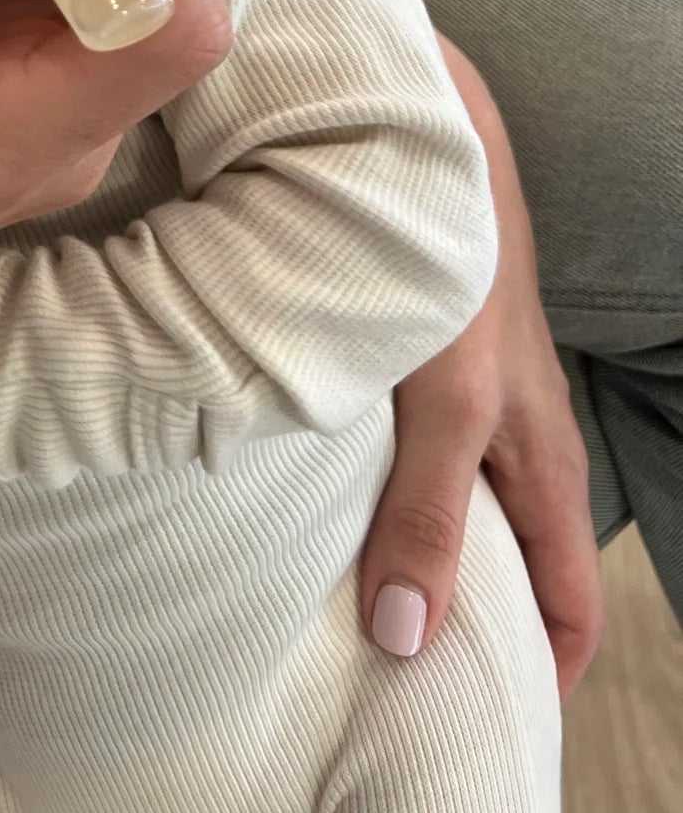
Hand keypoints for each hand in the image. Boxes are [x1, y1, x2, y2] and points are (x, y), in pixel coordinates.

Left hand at [361, 37, 603, 699]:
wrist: (423, 147)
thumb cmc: (454, 275)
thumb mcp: (448, 406)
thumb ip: (426, 513)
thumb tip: (409, 638)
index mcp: (539, 465)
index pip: (566, 603)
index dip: (540, 670)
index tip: (480, 721)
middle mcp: (507, 436)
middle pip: (502, 556)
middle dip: (461, 617)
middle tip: (385, 676)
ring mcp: (460, 393)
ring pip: (444, 498)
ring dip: (399, 545)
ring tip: (329, 602)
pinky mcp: (407, 355)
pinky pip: (397, 443)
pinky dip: (362, 481)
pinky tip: (302, 493)